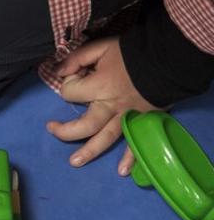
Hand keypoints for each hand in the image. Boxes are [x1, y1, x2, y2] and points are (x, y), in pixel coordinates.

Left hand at [46, 37, 158, 174]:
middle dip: (65, 131)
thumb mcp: (100, 47)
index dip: (68, 84)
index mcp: (99, 86)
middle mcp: (111, 106)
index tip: (76, 75)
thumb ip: (77, 58)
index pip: (70, 93)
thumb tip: (59, 71)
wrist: (167, 60)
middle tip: (52, 130)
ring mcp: (127, 117)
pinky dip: (131, 158)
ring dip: (90, 152)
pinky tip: (122, 171)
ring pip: (106, 138)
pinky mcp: (142, 122)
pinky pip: (136, 143)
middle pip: (84, 125)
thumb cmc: (131, 53)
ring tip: (75, 162)